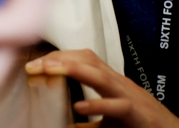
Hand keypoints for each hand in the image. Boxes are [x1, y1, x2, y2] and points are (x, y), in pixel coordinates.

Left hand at [26, 49, 178, 127]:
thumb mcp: (109, 121)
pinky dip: (99, 106)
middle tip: (35, 64)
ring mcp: (130, 97)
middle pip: (88, 60)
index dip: (60, 57)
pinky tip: (81, 107)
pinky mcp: (138, 115)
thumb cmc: (143, 126)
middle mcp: (120, 84)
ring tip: (50, 70)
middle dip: (60, 59)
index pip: (83, 58)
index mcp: (112, 82)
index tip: (36, 63)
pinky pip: (117, 107)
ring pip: (101, 77)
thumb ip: (88, 120)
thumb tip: (64, 122)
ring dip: (74, 70)